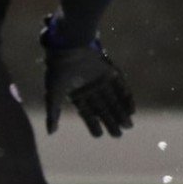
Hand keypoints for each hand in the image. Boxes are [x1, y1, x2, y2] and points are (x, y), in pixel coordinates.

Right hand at [41, 18, 134, 136]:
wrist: (68, 47)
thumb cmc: (58, 72)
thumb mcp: (53, 95)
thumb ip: (53, 114)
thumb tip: (51, 133)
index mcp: (76, 95)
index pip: (86, 113)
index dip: (92, 124)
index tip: (99, 135)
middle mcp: (90, 89)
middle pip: (102, 109)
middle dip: (111, 122)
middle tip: (118, 135)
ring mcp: (101, 81)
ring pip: (113, 100)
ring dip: (121, 112)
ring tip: (128, 126)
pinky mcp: (110, 72)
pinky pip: (121, 87)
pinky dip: (126, 98)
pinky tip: (132, 110)